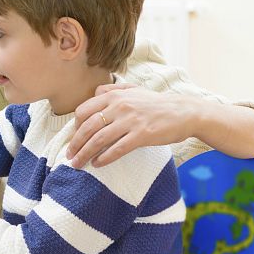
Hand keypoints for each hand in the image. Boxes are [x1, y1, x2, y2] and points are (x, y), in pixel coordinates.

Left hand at [67, 84, 194, 167]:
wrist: (184, 112)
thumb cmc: (155, 103)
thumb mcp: (132, 90)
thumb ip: (112, 90)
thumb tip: (95, 92)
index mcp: (114, 96)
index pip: (83, 111)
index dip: (75, 126)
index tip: (74, 138)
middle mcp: (119, 106)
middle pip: (87, 127)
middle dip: (75, 143)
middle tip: (69, 155)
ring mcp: (130, 121)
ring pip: (99, 139)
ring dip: (85, 154)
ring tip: (78, 163)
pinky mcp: (142, 135)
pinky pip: (117, 149)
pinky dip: (104, 158)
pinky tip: (97, 164)